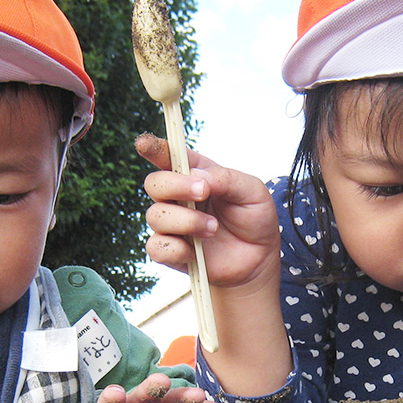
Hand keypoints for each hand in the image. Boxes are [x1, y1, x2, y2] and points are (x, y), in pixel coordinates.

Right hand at [138, 134, 280, 290]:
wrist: (258, 259)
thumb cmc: (254, 220)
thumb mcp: (253, 192)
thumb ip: (227, 179)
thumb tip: (198, 177)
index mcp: (197, 175)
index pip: (169, 156)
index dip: (154, 148)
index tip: (144, 143)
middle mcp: (179, 196)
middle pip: (154, 183)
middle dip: (175, 185)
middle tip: (203, 192)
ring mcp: (173, 224)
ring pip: (156, 216)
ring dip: (187, 221)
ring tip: (213, 228)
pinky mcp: (172, 250)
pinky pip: (156, 247)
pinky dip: (176, 249)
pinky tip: (195, 252)